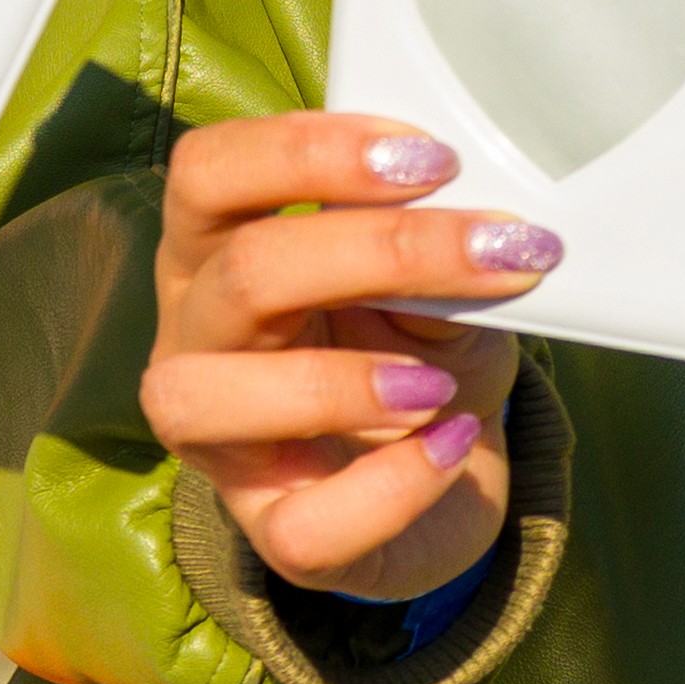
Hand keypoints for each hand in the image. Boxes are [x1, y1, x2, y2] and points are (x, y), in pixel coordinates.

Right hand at [143, 114, 536, 602]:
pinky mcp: (273, 532)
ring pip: (207, 398)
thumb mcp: (430, 283)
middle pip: (239, 273)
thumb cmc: (417, 349)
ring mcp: (219, 444)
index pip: (207, 172)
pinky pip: (303, 525)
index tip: (428, 158)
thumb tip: (474, 224)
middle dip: (374, 251)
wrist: (448, 473)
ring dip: (338, 383)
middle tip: (488, 248)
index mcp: (216, 250)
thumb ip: (429, 249)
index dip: (304, 151)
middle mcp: (195, 338)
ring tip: (435, 382)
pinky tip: (449, 448)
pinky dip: (391, 485)